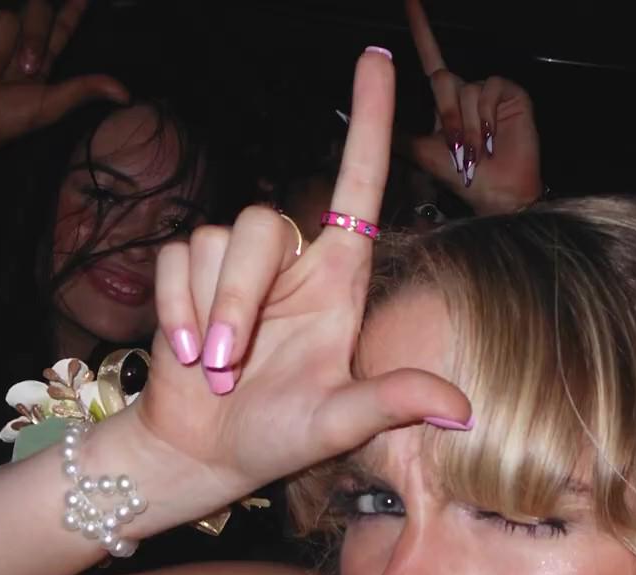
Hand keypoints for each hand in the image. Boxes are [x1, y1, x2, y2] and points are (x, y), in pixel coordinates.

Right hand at [0, 0, 126, 170]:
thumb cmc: (2, 120)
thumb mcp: (50, 105)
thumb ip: (85, 89)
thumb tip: (126, 93)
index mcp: (38, 58)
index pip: (60, 27)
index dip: (72, 11)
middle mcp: (14, 40)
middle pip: (38, 13)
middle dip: (34, 39)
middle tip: (24, 69)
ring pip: (8, 17)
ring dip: (0, 53)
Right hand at [130, 47, 470, 509]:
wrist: (203, 454)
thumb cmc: (277, 436)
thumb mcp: (338, 425)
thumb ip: (391, 404)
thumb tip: (461, 406)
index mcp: (337, 282)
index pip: (357, 188)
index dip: (369, 123)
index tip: (376, 59)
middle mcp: (289, 263)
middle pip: (260, 224)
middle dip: (238, 299)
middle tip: (231, 366)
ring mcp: (234, 268)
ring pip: (212, 241)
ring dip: (206, 313)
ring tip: (213, 369)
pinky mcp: (183, 275)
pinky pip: (173, 261)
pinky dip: (174, 312)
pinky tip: (184, 356)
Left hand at [403, 0, 542, 214]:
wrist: (495, 193)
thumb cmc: (461, 177)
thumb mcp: (420, 151)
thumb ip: (395, 132)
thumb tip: (352, 118)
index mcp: (445, 99)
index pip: (431, 56)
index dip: (421, 28)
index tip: (409, 1)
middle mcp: (465, 89)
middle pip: (442, 79)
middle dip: (445, 117)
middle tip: (456, 148)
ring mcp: (488, 90)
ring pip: (465, 89)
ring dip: (467, 126)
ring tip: (477, 151)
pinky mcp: (509, 93)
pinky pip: (488, 89)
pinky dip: (486, 117)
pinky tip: (493, 137)